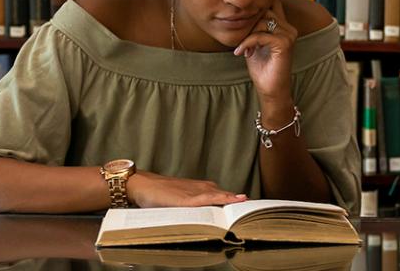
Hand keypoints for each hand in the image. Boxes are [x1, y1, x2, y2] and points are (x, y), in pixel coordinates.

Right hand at [126, 170, 247, 207]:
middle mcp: (203, 188)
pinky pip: (209, 199)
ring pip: (222, 197)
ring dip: (235, 202)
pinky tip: (233, 201)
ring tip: (249, 206)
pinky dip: (222, 200)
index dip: (238, 201)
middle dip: (240, 203)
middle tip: (255, 207)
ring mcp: (197, 192)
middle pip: (227, 197)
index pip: (226, 196)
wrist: (144, 184)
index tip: (252, 205)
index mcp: (203, 189)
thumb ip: (197, 204)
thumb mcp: (183, 198)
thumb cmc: (161, 193)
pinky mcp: (188, 199)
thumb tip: (210, 215)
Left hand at [233, 0, 297, 102]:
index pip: (273, 3)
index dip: (258, 4)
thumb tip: (241, 13)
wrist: (270, 89)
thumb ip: (254, 27)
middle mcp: (289, 28)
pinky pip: (260, 35)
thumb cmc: (262, 67)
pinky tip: (241, 53)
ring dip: (247, 35)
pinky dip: (248, 43)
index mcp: (283, 26)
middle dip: (248, 25)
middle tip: (241, 41)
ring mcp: (289, 35)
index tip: (241, 14)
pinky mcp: (284, 43)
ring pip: (262, 22)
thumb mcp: (255, 42)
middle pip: (264, 11)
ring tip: (242, 49)